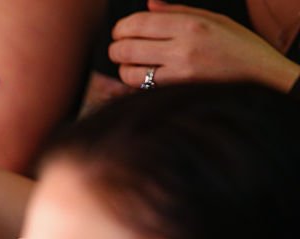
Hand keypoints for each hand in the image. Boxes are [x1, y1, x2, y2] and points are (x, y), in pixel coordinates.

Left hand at [109, 0, 299, 91]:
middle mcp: (182, 48)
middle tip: (119, 48)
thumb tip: (148, 4)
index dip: (121, 28)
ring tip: (130, 64)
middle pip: (127, 49)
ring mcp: (179, 73)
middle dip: (116, 48)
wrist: (260, 74)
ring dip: (123, 68)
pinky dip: (135, 83)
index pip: (138, 24)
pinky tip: (142, 77)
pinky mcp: (179, 92)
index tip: (120, 31)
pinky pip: (143, 88)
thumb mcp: (212, 19)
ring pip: (130, 72)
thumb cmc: (237, 44)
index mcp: (189, 25)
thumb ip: (176, 12)